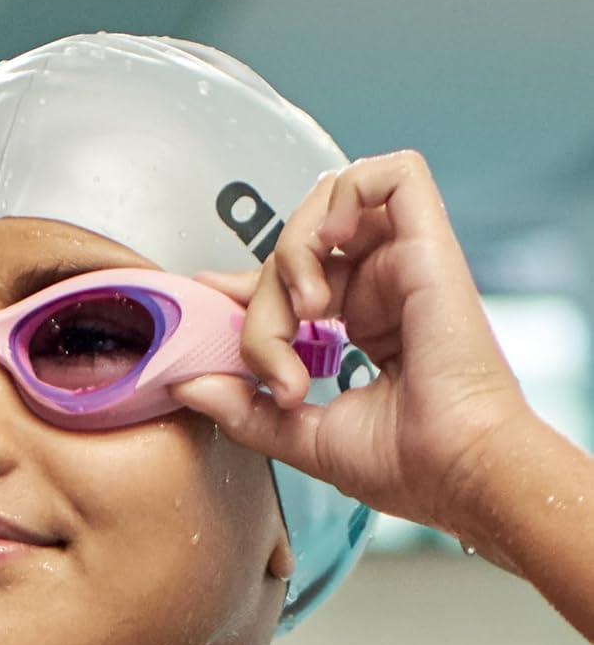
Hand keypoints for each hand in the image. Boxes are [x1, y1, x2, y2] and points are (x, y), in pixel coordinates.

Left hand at [169, 150, 530, 535]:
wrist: (456, 470)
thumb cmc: (406, 465)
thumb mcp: (302, 437)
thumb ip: (245, 409)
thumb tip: (188, 383)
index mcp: (364, 327)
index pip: (291, 281)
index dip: (242, 286)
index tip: (207, 305)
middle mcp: (383, 289)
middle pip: (293, 254)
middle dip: (262, 304)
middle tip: (273, 364)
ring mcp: (406, 263)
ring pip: (327, 209)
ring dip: (294, 250)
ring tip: (305, 309)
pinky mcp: (430, 242)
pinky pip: (392, 174)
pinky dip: (347, 194)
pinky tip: (330, 244)